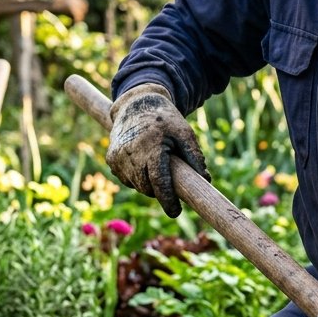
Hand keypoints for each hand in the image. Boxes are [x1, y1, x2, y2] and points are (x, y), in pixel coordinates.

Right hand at [106, 83, 209, 217]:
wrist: (136, 104)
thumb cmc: (165, 119)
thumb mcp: (184, 132)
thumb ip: (194, 156)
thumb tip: (206, 180)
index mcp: (151, 146)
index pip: (158, 181)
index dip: (168, 199)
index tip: (176, 212)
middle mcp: (130, 153)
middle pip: (147, 187)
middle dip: (160, 191)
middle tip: (170, 182)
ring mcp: (118, 157)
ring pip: (137, 185)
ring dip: (148, 184)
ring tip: (156, 164)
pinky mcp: (111, 160)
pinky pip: (127, 179)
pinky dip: (137, 177)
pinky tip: (142, 162)